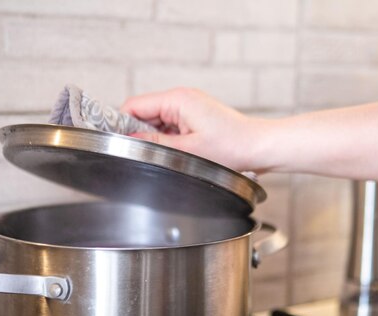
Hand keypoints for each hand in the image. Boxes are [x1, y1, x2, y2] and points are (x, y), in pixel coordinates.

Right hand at [121, 88, 269, 172]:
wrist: (260, 147)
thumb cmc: (233, 147)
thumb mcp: (188, 150)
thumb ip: (155, 143)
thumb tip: (131, 140)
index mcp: (178, 99)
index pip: (134, 105)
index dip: (121, 123)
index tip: (117, 142)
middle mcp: (182, 99)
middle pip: (144, 113)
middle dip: (141, 134)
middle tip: (145, 155)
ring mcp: (189, 107)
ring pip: (157, 122)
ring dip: (157, 139)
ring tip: (170, 155)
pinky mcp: (196, 118)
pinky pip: (171, 127)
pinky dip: (169, 140)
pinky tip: (178, 154)